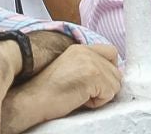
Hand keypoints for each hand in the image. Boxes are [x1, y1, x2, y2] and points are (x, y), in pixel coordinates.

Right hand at [0, 44, 121, 132]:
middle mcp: (85, 51)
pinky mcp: (92, 75)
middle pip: (116, 70)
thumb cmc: (48, 92)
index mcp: (79, 48)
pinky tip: (81, 100)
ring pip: (115, 83)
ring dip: (102, 95)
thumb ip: (88, 67)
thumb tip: (109, 79)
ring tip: (81, 96)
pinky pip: (110, 93)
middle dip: (106, 85)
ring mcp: (89, 62)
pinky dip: (98, 102)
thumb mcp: (70, 71)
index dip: (110, 69)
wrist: (33, 99)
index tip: (100, 83)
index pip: (111, 52)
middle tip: (86, 93)